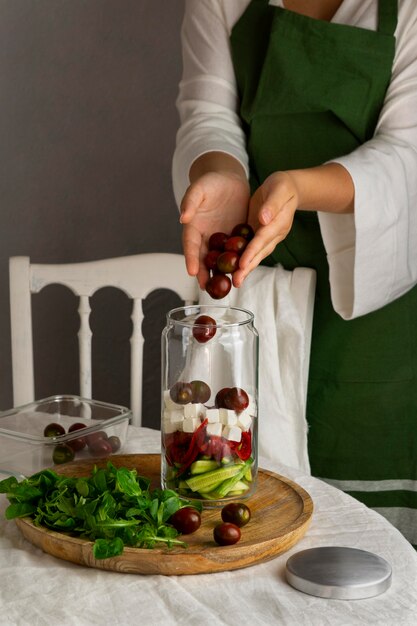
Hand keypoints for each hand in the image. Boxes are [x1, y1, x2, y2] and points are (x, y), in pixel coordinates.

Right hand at [180, 170, 249, 287]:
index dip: (191, 258)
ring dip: (221, 273)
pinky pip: (237, 253)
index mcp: (194, 227)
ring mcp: (221, 240)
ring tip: (224, 286)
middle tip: (206, 287)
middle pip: (203, 258)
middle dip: (204, 273)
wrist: (230, 181)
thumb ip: (190, 201)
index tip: (192, 271)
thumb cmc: (211, 183)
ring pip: (220, 259)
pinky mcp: (235, 239)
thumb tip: (183, 218)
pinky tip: (243, 273)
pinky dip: (238, 263)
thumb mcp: (198, 188)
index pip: (190, 245)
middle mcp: (206, 237)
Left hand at [233, 171, 298, 285]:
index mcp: (279, 223)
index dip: (252, 251)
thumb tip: (264, 218)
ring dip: (245, 268)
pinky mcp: (259, 235)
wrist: (286, 188)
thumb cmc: (283, 186)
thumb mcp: (279, 189)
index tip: (243, 263)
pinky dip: (242, 259)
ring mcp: (267, 237)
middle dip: (248, 267)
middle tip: (236, 281)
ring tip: (234, 281)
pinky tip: (232, 269)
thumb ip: (273, 204)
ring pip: (255, 255)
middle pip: (259, 253)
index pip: (263, 239)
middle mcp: (273, 234)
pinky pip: (251, 249)